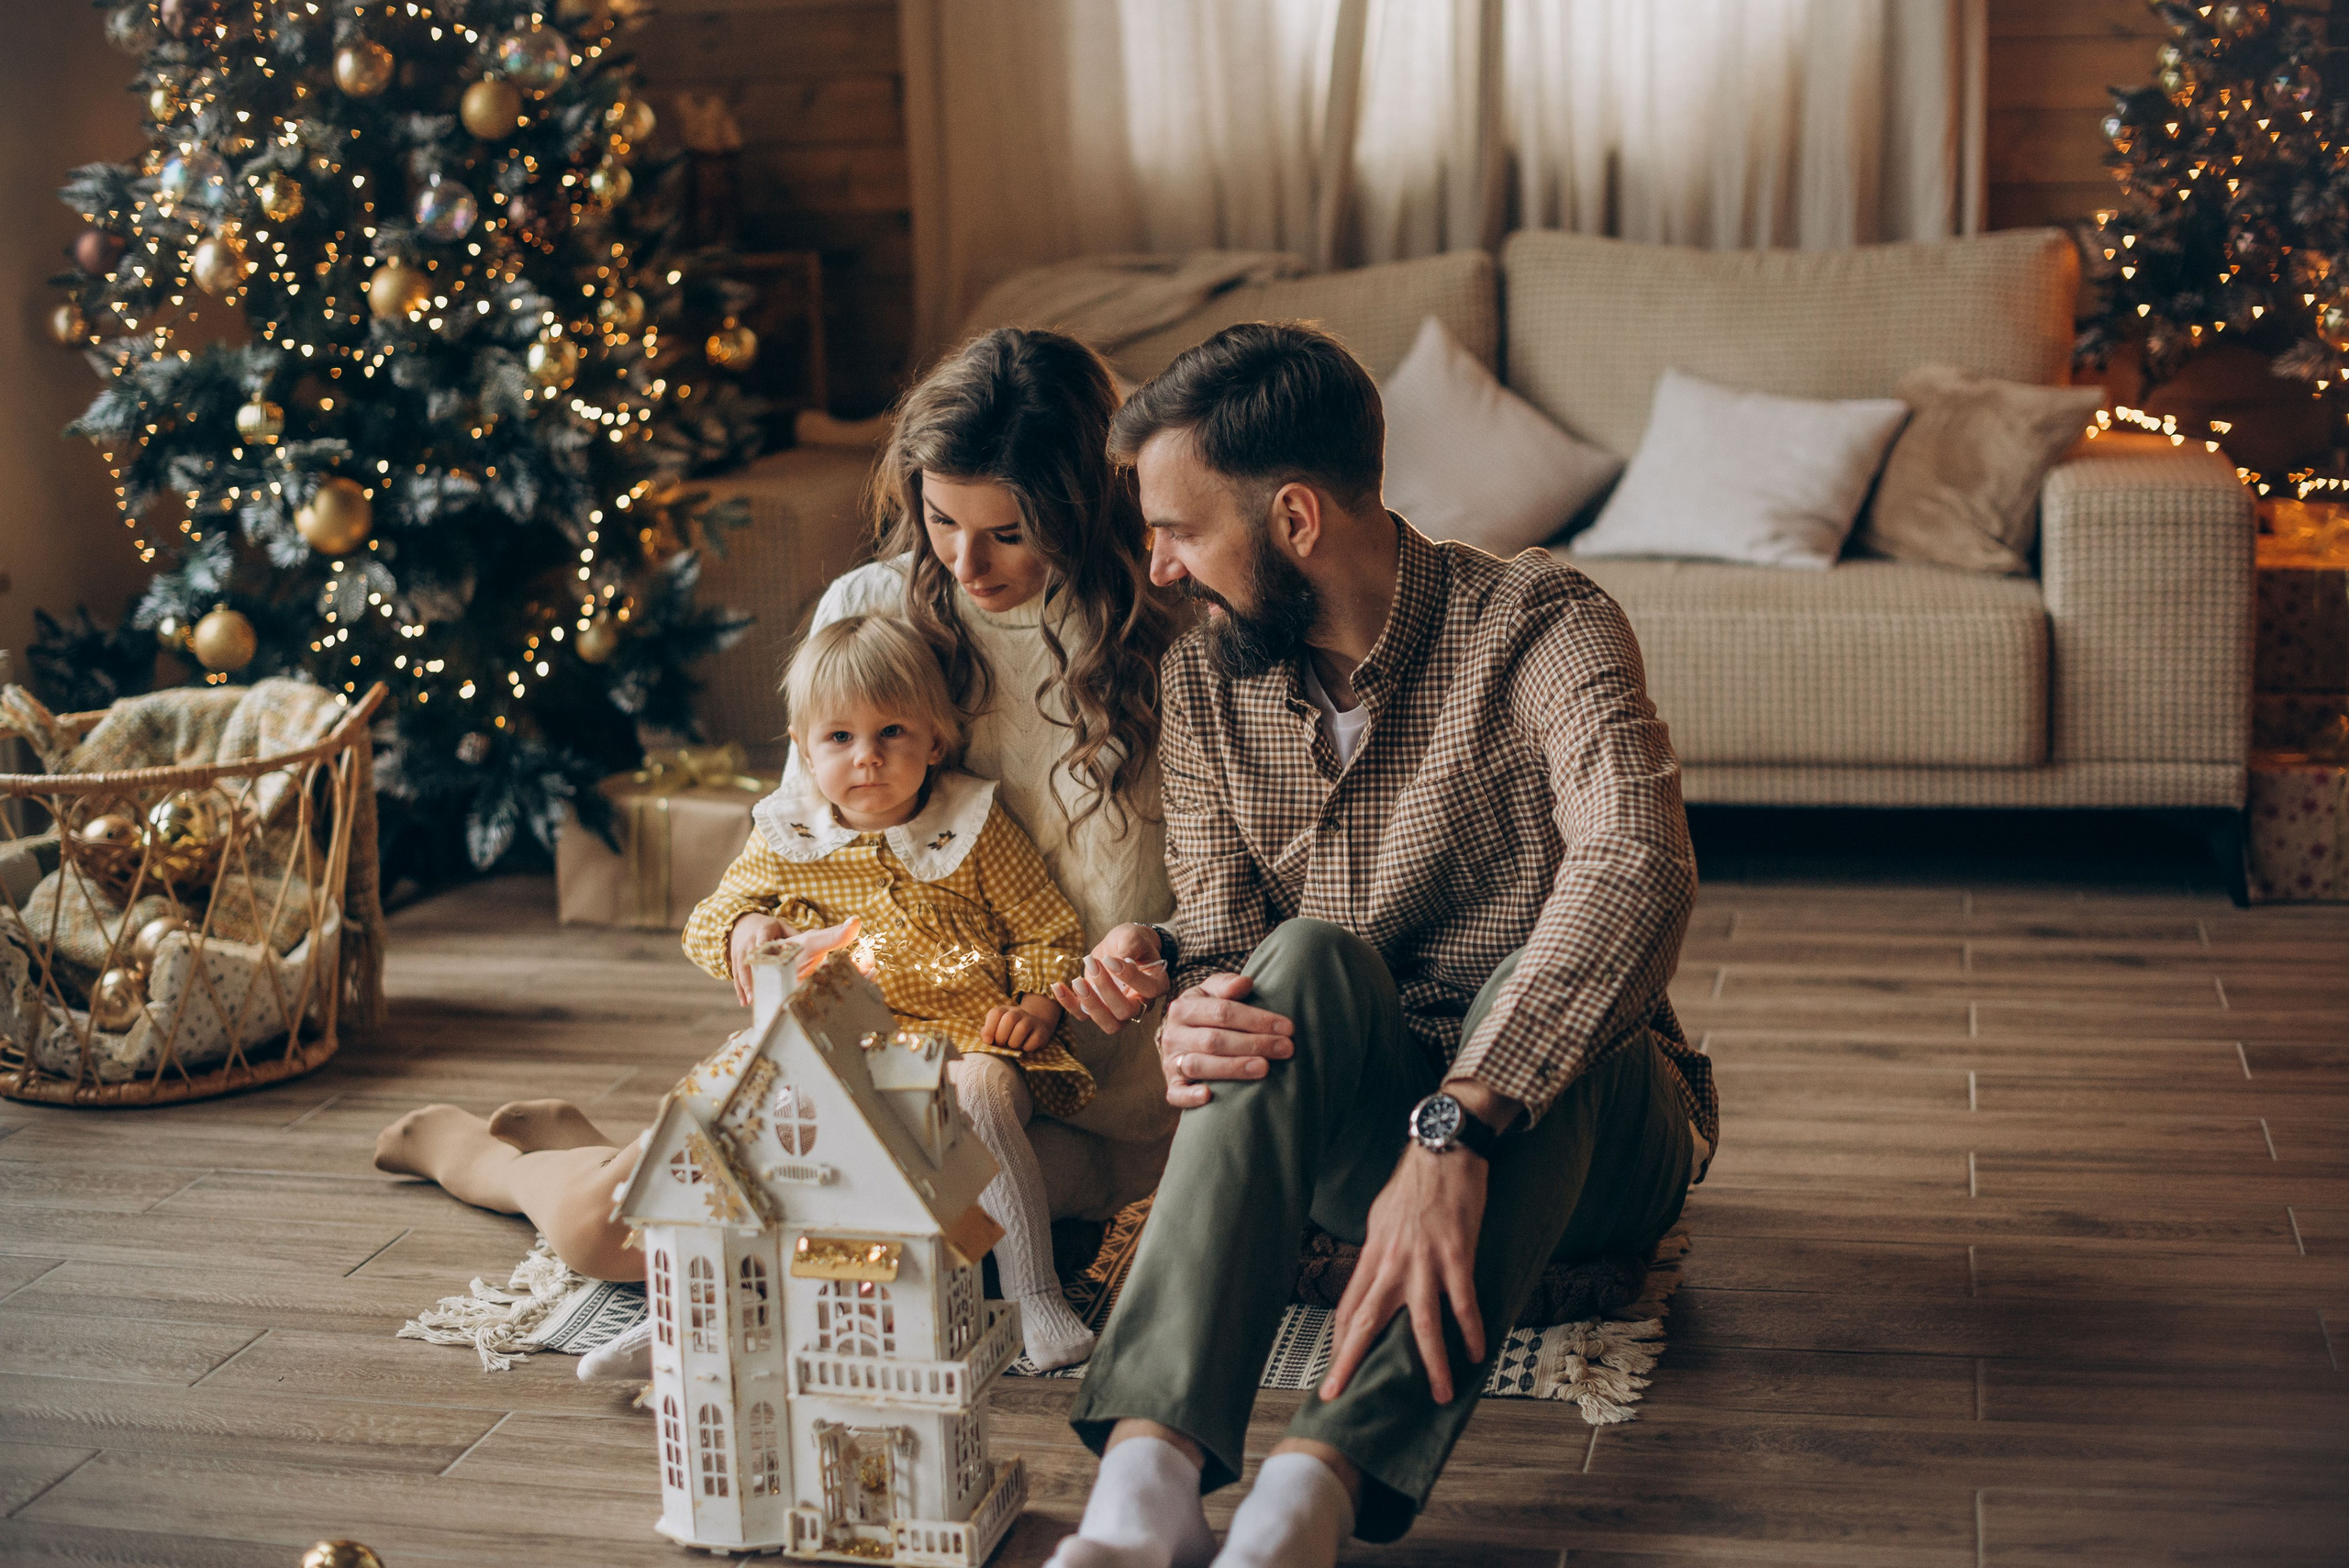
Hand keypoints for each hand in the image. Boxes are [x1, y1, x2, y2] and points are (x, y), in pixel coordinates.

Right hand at [727, 913, 793, 1005]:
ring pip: (740, 970)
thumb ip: (794, 936)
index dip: (764, 952)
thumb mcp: (781, 926)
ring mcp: (740, 951)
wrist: (744, 923)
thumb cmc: (769, 927)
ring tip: (750, 1001)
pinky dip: (740, 989)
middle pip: (750, 960)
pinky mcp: (734, 958)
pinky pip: (736, 975)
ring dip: (745, 986)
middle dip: (751, 977)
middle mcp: (748, 942)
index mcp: (762, 931)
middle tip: (756, 993)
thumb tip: (808, 949)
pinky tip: (744, 1001)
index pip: (763, 941)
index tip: (767, 963)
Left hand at [982, 994, 1061, 1053]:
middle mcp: (1019, 1012)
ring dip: (1014, 1042)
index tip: (988, 1041)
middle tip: (1001, 1044)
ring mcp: (1031, 1021)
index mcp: (1005, 1010)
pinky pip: (1034, 1040)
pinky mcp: (1042, 1032)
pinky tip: (1025, 1047)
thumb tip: (987, 1039)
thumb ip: (988, 1033)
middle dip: (1002, 1036)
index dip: (990, 1028)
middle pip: (1009, 1019)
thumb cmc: (1010, 1032)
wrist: (1034, 1028)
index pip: (996, 1013)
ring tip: (1013, 1045)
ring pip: (1022, 1028)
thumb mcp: (997, 1029)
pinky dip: (1027, 1047)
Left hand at [1051, 923, 1171, 1031]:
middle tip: (1092, 964)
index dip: (1130, 977)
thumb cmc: (1131, 941)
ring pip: (1108, 1023)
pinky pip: (1084, 1016)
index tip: (1110, 959)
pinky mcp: (1098, 1009)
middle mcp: (1140, 1003)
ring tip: (1077, 981)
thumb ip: (1131, 944)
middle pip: (1126, 1012)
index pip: (1149, 990)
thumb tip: (1120, 957)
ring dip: (1090, 1005)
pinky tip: (1058, 986)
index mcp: (1156, 984)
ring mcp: (1118, 1011)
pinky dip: (1069, 1004)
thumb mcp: (1133, 935)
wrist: (1120, 946)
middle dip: (1107, 991)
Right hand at [1156, 974, 1292, 1109]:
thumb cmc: (1206, 1012)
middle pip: (1214, 1040)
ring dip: (1233, 1068)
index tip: (1287, 1027)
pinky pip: (1176, 1093)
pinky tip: (1209, 1096)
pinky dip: (1190, 1096)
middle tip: (1286, 1049)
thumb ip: (1227, 985)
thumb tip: (1245, 983)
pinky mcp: (1172, 1085)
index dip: (1257, 1019)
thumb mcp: (1212, 992)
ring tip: (1265, 1068)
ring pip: (1199, 1065)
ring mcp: (1171, 1061)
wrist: (1180, 1035)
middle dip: (1254, 1044)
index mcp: (1184, 1008)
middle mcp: (1173, 1035)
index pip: (1223, 1012)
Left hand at [1320, 1142, 1486, 1405]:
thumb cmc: (1414, 1183)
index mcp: (1373, 1254)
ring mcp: (1424, 1261)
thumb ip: (1378, 1252)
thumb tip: (1375, 1276)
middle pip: (1366, 1322)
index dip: (1339, 1342)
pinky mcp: (1456, 1255)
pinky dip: (1470, 1330)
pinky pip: (1462, 1302)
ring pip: (1421, 1324)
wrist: (1444, 1148)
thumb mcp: (1382, 1217)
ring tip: (1439, 1393)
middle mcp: (1392, 1263)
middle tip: (1336, 1395)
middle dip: (1350, 1362)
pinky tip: (1476, 1353)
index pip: (1349, 1307)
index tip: (1333, 1369)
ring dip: (1432, 1363)